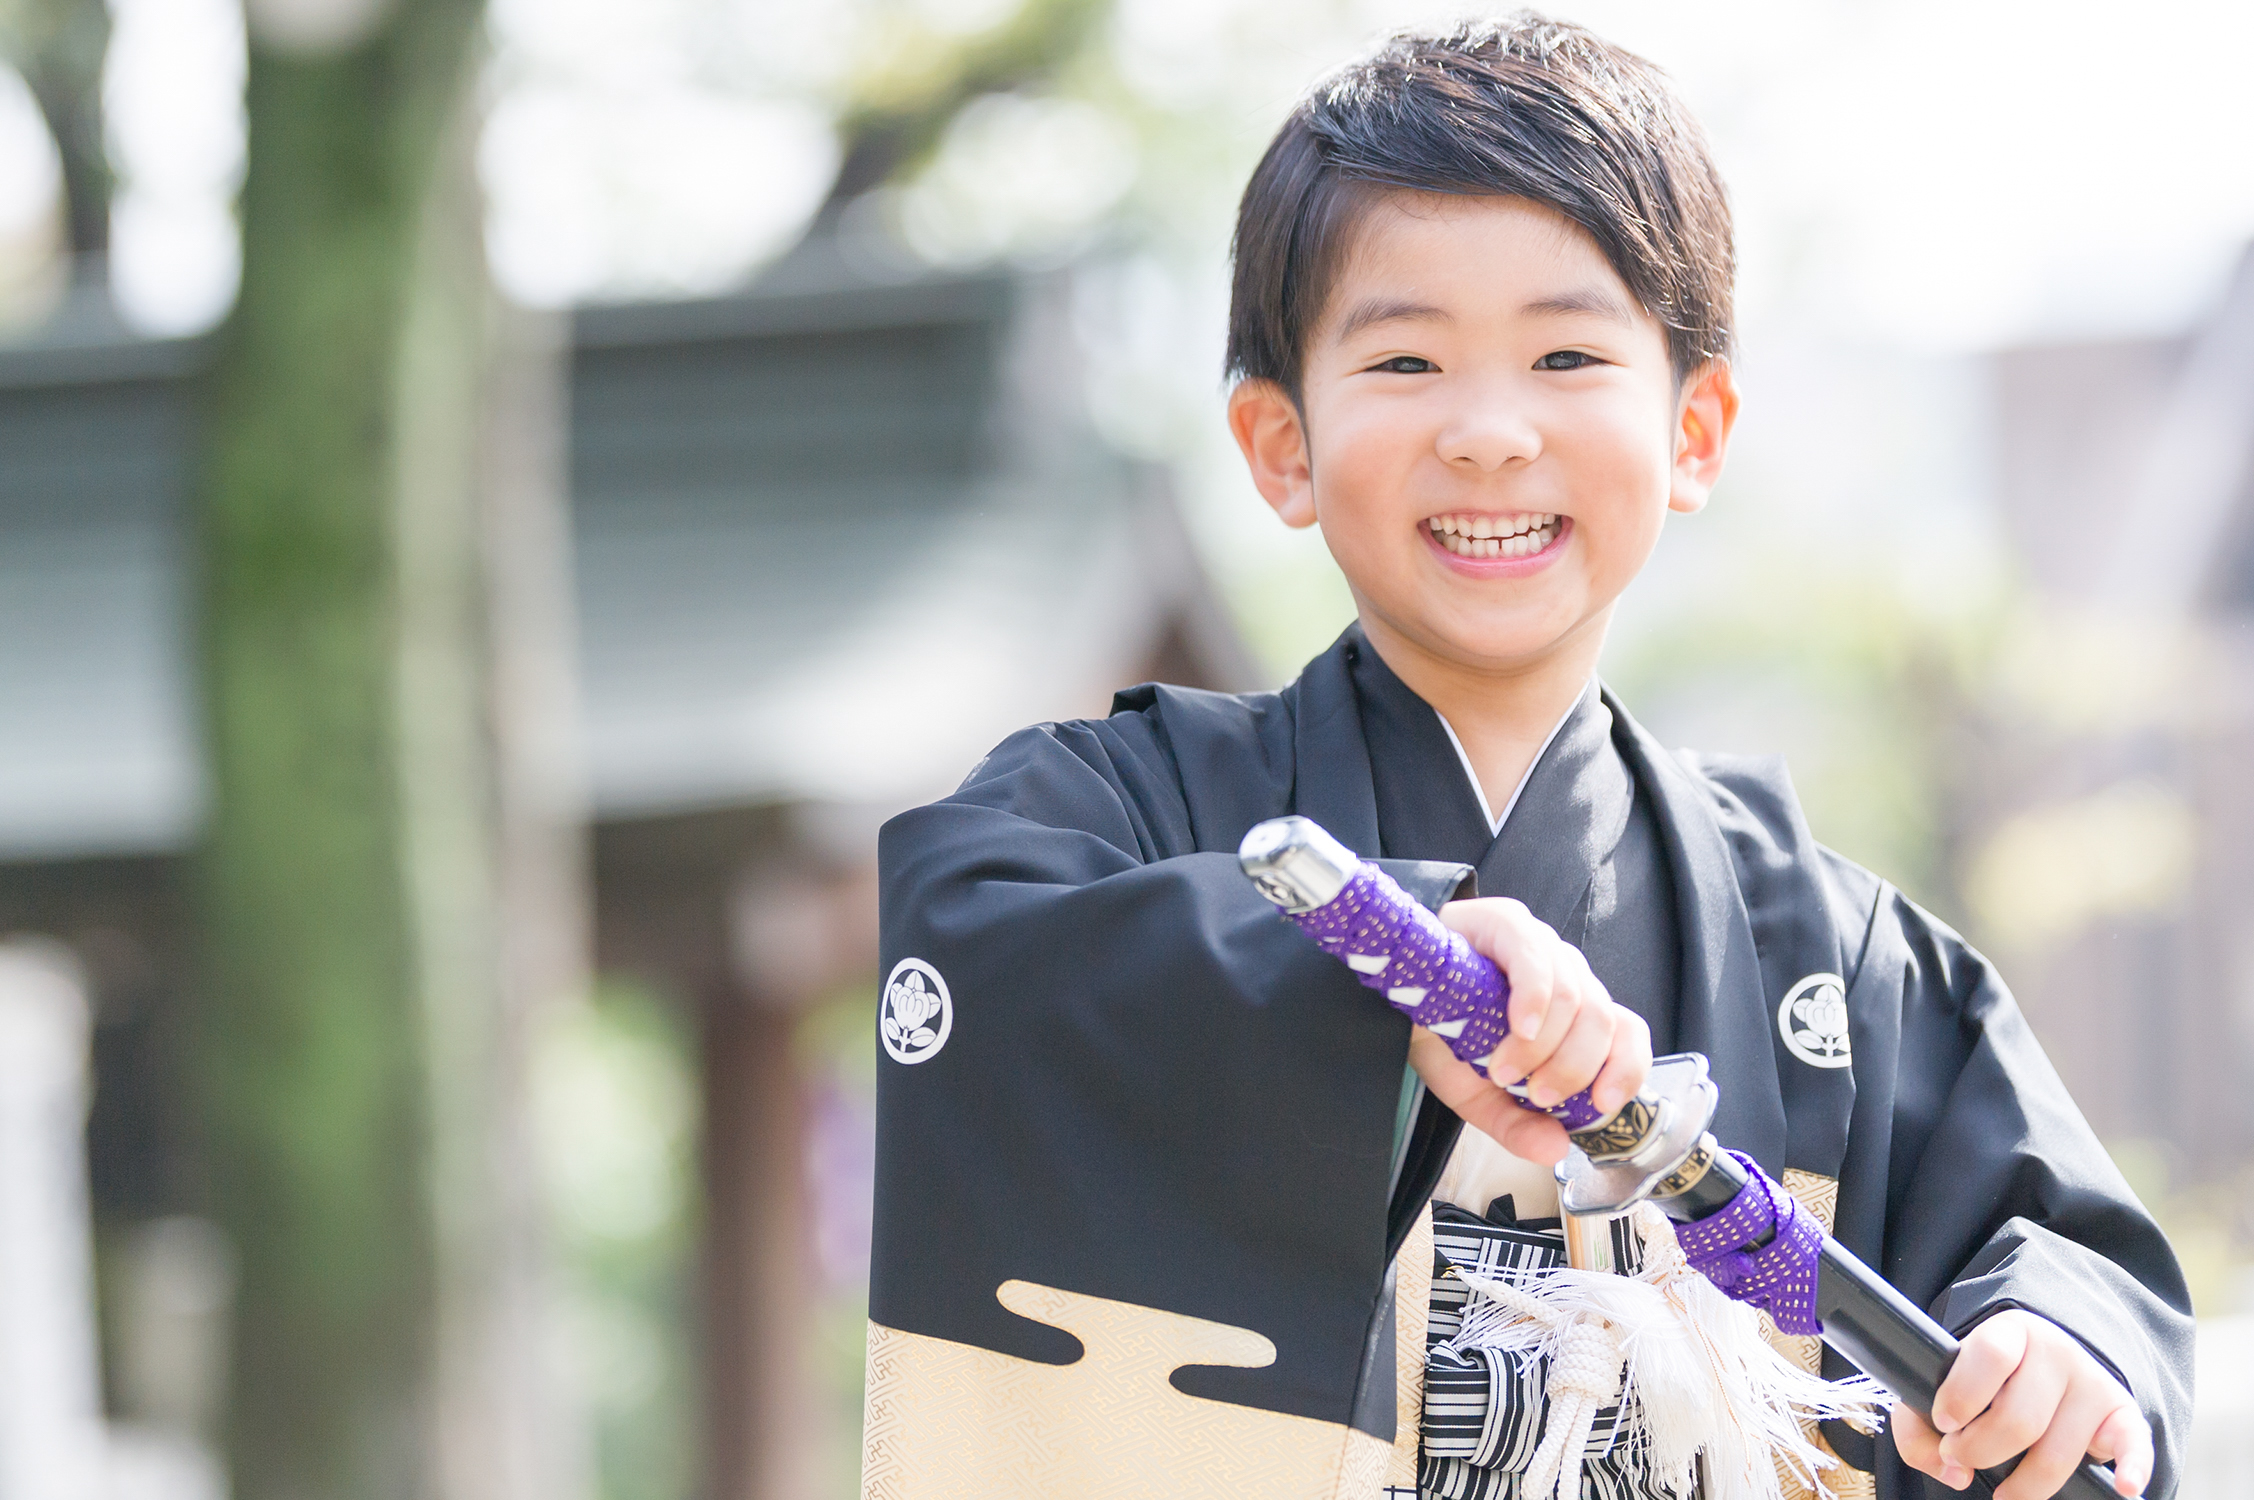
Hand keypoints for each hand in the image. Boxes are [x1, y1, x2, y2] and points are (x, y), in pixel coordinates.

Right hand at [1404, 897, 1650, 1165]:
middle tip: (1535, 1096)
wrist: (1387, 996)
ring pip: (1574, 997)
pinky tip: (1517, 1028)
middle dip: (1573, 1069)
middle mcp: (1565, 972)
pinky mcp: (1506, 923)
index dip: (1626, 1067)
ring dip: (1544, 1047)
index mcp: (1573, 1012)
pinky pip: (1537, 961)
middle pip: (1602, 1020)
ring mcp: (1539, 944)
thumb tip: (1557, 1149)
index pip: (1627, 1032)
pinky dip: (1534, 1000)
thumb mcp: (1478, 1094)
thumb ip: (1517, 1125)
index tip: (1602, 1104)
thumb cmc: (1439, 1036)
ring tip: (1502, 1071)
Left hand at [1890, 1310, 2150, 1498]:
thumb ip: (1918, 1429)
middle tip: (1963, 1458)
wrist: (2042, 1364)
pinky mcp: (2123, 1416)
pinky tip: (2124, 1489)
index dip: (1961, 1395)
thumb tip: (1953, 1472)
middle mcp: (2057, 1353)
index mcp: (2009, 1332)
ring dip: (2023, 1486)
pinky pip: (2134, 1444)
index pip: (1990, 1355)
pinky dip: (2132, 1469)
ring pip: (2057, 1453)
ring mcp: (2093, 1384)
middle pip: (2020, 1418)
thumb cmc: (1982, 1384)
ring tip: (2003, 1491)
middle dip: (1981, 1451)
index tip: (1945, 1422)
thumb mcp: (1939, 1389)